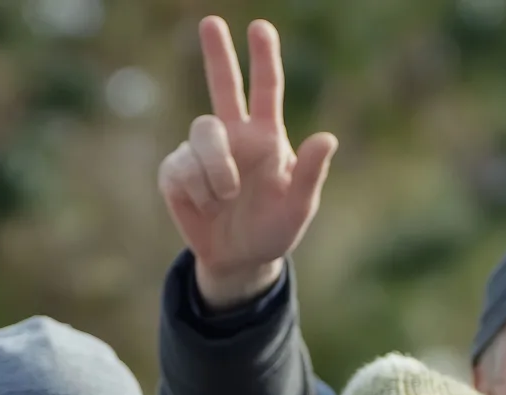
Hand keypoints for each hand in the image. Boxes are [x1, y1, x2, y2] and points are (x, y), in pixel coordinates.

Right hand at [157, 17, 336, 308]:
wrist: (239, 261)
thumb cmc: (273, 230)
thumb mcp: (298, 208)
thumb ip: (310, 174)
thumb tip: (328, 138)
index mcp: (265, 137)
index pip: (266, 91)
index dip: (263, 59)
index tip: (260, 28)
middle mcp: (233, 137)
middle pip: (223, 86)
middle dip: (218, 54)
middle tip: (211, 22)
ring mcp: (202, 153)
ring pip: (201, 132)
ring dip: (216, 167)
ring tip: (226, 197)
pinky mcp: (177, 172)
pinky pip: (181, 167)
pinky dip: (197, 191)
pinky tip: (206, 207)